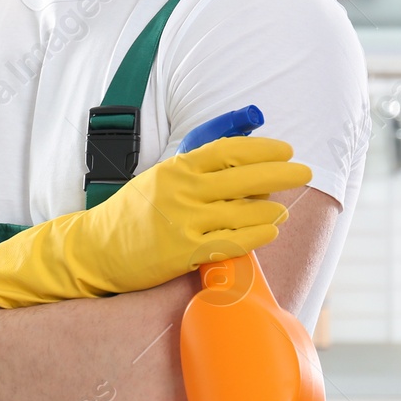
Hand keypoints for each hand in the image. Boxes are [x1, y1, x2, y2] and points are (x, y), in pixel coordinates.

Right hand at [0, 136, 311, 308]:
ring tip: (282, 210)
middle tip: (303, 172)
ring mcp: (183, 222)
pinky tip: (270, 231)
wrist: (97, 249)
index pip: (228, 150)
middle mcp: (181, 191)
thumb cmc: (133, 214)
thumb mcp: (161, 179)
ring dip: (270, 209)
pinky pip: (232, 242)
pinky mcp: (184, 252)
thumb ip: (196, 169)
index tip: (285, 150)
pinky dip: (256, 235)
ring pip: (242, 212)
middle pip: (243, 177)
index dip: (263, 149)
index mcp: (176, 168)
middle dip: (280, 173)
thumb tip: (244, 163)